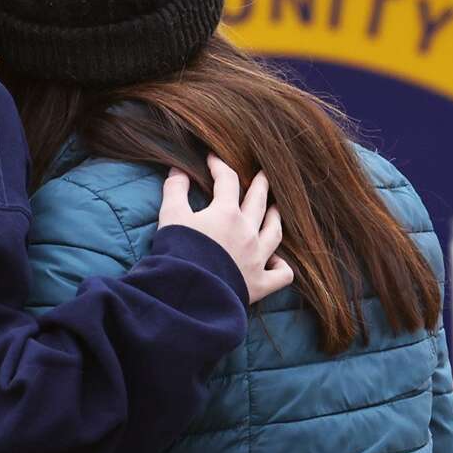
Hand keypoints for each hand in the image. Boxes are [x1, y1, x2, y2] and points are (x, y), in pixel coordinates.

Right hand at [159, 155, 292, 305]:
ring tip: (276, 209)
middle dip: (260, 184)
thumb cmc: (178, 253)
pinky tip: (276, 261)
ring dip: (276, 218)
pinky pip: (281, 274)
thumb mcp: (171, 217)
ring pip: (275, 233)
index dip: (219, 166)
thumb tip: (177, 170)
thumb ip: (175, 191)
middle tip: (263, 173)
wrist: (188, 293)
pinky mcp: (259, 284)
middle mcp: (248, 232)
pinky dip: (281, 266)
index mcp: (227, 213)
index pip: (227, 180)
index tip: (213, 159)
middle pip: (259, 201)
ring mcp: (257, 259)